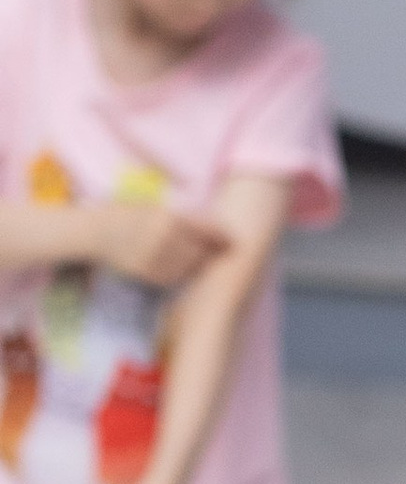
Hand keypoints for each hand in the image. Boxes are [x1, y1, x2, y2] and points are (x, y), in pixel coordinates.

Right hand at [85, 198, 227, 289]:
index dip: (222, 236)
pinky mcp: (149, 273)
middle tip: (219, 251)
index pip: (204, 230)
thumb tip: (206, 225)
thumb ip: (177, 217)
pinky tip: (175, 265)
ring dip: (195, 264)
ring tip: (195, 258)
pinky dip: (179, 273)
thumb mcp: (151, 207)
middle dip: (210, 252)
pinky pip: (173, 277)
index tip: (233, 241)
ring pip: (188, 266)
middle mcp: (165, 238)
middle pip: (200, 251)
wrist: (94, 233)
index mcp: (167, 217)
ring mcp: (157, 258)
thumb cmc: (124, 215)